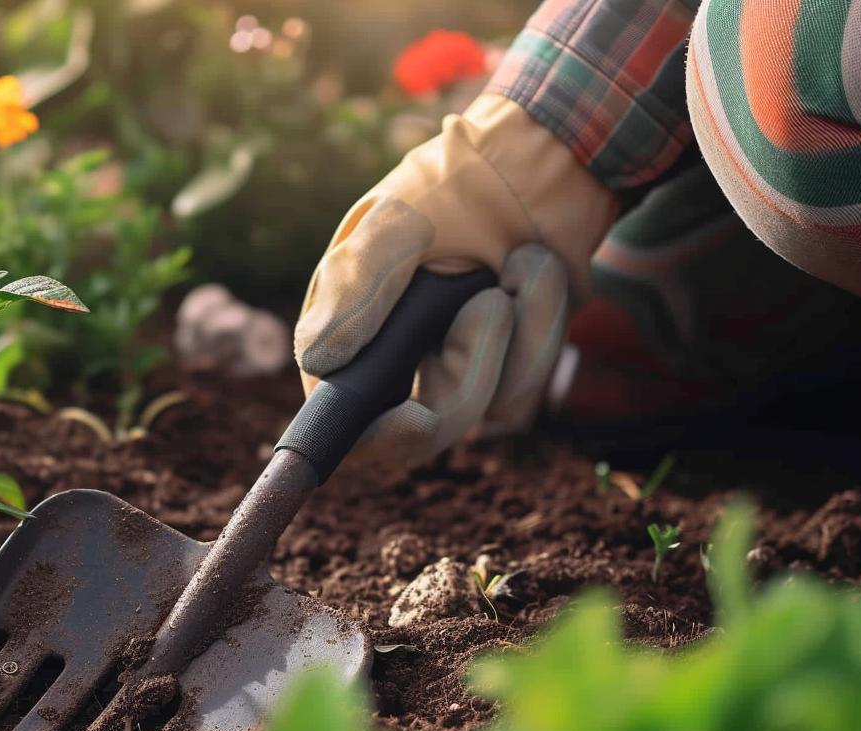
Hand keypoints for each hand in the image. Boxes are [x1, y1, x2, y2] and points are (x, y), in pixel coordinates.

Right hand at [294, 96, 618, 468]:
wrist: (534, 165)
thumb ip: (355, 289)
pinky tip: (535, 270)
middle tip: (489, 301)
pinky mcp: (511, 368)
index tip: (412, 416)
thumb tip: (317, 360)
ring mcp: (458, 372)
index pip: (347, 418)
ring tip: (522, 260)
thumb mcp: (394, 226)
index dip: (376, 434)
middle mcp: (399, 367)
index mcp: (350, 336)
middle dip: (472, 367)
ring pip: (491, 405)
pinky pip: (532, 381)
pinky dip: (543, 320)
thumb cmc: (448, 189)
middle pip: (430, 428)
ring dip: (520, 328)